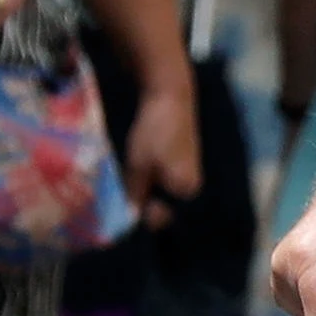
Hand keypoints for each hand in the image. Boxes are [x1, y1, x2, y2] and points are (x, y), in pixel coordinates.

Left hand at [123, 75, 202, 224]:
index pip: (160, 217)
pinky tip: (140, 165)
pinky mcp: (184, 163)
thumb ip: (134, 194)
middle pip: (162, 206)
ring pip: (161, 192)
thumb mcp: (137, 166)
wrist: (170, 97)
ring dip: (145, 188)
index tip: (124, 202)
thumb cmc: (154, 132)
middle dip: (142, 201)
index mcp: (185, 190)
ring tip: (129, 175)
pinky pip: (165, 180)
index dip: (140, 213)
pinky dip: (151, 177)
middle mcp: (192, 187)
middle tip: (123, 189)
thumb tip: (128, 218)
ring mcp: (189, 174)